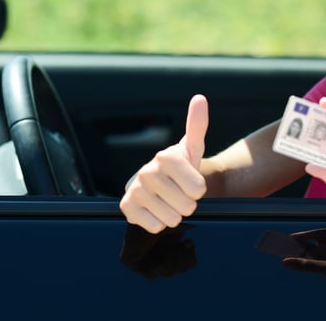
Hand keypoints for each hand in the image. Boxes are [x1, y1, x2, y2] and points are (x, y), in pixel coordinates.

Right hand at [119, 94, 207, 232]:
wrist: (161, 184)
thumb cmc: (181, 167)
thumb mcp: (192, 148)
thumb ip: (197, 125)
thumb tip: (199, 98)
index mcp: (166, 156)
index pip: (198, 189)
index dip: (199, 190)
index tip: (191, 181)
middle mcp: (147, 171)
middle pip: (186, 206)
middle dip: (188, 204)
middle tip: (180, 193)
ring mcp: (135, 190)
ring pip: (171, 219)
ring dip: (174, 214)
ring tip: (169, 201)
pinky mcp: (126, 208)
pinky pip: (155, 227)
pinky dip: (159, 223)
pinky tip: (155, 209)